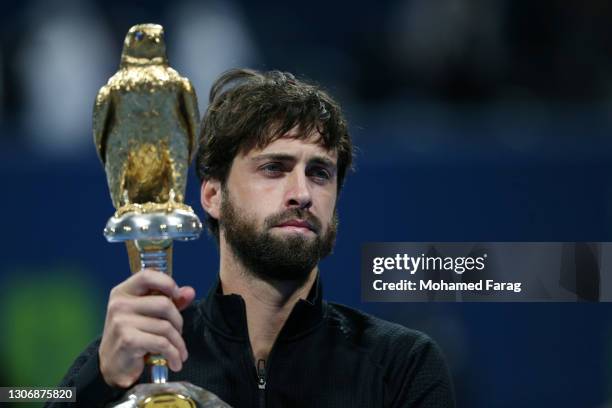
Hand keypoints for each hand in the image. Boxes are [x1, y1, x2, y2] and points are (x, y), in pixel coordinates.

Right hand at [98, 269, 195, 387]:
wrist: (113, 366)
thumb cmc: (132, 336)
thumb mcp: (148, 315)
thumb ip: (169, 301)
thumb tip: (190, 292)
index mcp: (123, 292)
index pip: (147, 275)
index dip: (167, 283)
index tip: (177, 295)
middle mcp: (119, 304)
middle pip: (164, 304)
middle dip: (178, 321)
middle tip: (178, 334)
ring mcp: (121, 322)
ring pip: (166, 326)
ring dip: (178, 342)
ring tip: (179, 352)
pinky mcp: (128, 340)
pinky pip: (162, 343)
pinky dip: (174, 354)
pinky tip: (175, 361)